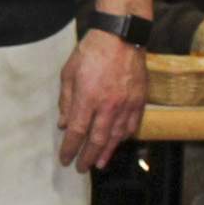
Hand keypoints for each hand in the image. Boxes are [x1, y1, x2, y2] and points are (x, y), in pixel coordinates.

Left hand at [59, 29, 148, 172]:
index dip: (70, 149)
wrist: (121, 36)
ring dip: (107, 152)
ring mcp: (126, 104)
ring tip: (100, 163)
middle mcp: (108, 105)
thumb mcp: (69, 73)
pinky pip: (132, 125)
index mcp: (88, 98)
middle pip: (97, 140)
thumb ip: (66, 101)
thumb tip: (64, 124)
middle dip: (88, 157)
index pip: (77, 132)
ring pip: (116, 136)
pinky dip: (124, 137)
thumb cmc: (92, 51)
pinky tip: (118, 143)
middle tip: (82, 168)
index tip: (65, 159)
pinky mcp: (139, 100)